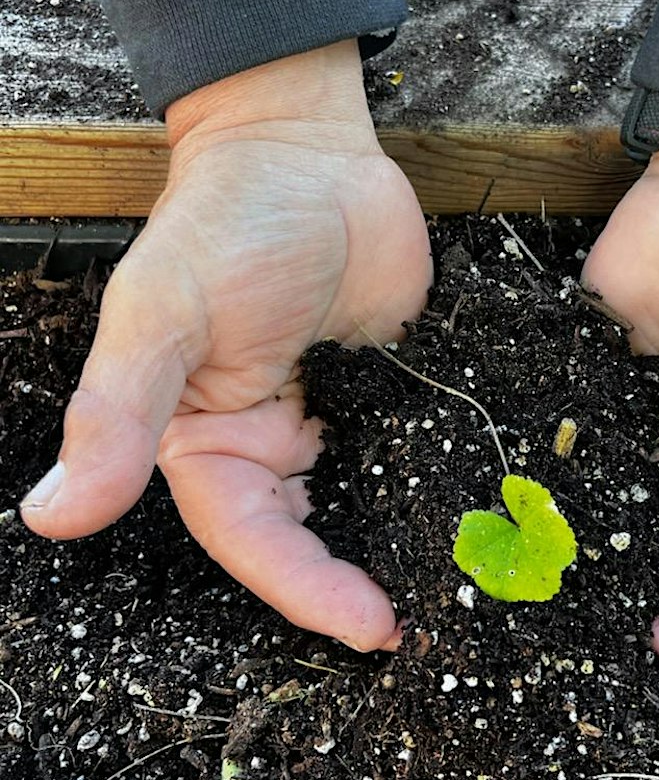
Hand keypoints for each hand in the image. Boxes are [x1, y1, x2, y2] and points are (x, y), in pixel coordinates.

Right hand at [20, 41, 431, 650]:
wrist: (309, 152)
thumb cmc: (224, 220)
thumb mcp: (165, 311)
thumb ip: (117, 410)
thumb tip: (50, 514)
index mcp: (206, 447)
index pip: (254, 542)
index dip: (307, 590)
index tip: (371, 626)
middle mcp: (268, 448)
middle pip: (315, 541)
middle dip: (364, 585)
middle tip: (435, 623)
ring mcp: (334, 422)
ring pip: (368, 506)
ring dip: (410, 545)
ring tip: (470, 587)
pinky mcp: (389, 393)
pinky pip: (415, 451)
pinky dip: (443, 484)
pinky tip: (486, 513)